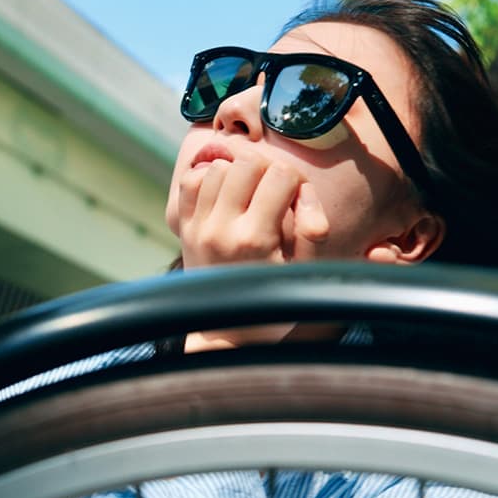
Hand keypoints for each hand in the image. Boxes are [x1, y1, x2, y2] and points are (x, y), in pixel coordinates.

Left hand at [175, 154, 329, 350]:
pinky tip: (225, 197)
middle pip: (248, 163)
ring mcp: (198, 226)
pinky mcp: (183, 227)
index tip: (297, 201)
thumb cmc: (273, 304)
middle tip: (274, 195)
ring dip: (238, 175)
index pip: (281, 176)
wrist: (227, 334)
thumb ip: (314, 231)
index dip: (297, 182)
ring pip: (219, 168)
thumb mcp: (304, 273)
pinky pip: (191, 180)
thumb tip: (305, 191)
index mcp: (255, 239)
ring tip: (250, 197)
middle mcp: (221, 228)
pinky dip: (208, 180)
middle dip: (268, 172)